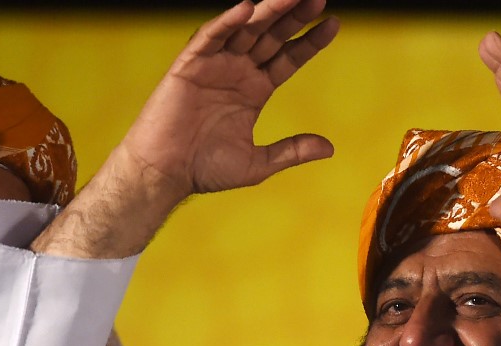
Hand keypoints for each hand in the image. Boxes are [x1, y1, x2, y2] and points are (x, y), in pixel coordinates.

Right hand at [120, 0, 338, 200]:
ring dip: (267, 11)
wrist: (166, 173)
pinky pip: (210, 37)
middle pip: (271, 36)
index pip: (288, 58)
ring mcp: (214, 65)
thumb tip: (329, 148)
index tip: (334, 24)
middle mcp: (237, 72)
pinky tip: (247, 9)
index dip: (310, 42)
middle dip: (294, 17)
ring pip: (245, 30)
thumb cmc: (206, 169)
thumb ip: (292, 151)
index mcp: (255, 90)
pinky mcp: (189, 65)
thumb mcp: (259, 163)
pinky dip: (227, 22)